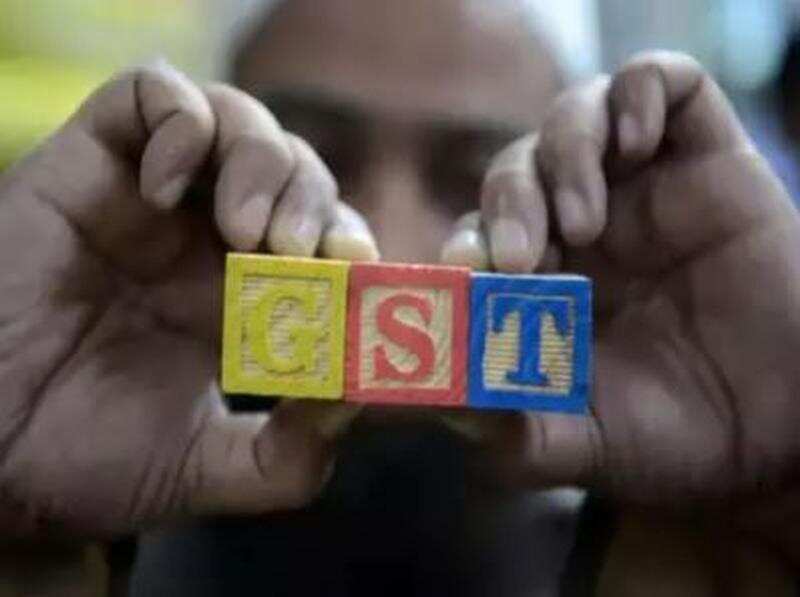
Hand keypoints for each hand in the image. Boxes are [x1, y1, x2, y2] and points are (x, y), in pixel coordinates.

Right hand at [0, 61, 376, 535]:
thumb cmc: (91, 459)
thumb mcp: (211, 468)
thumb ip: (292, 451)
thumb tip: (359, 392)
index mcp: (246, 294)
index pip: (326, 234)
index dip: (349, 238)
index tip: (354, 271)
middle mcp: (204, 238)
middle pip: (294, 168)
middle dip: (311, 198)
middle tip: (295, 252)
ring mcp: (150, 198)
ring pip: (235, 119)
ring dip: (262, 160)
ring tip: (244, 228)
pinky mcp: (88, 165)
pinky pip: (147, 96)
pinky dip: (180, 124)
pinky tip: (165, 190)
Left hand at [440, 52, 799, 510]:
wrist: (779, 436)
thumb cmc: (670, 439)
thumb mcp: (573, 443)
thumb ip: (500, 425)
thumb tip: (426, 396)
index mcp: (539, 283)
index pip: (477, 235)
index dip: (463, 243)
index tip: (463, 272)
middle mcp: (581, 229)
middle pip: (515, 172)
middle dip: (508, 205)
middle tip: (519, 256)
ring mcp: (642, 189)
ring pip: (573, 118)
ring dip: (565, 156)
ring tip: (585, 223)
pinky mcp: (706, 158)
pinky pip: (663, 81)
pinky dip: (639, 91)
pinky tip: (637, 141)